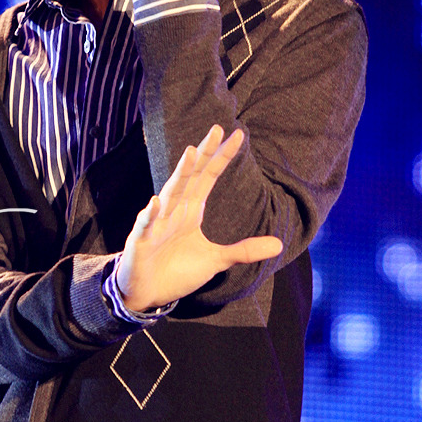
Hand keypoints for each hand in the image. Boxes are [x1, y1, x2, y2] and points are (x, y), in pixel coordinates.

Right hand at [115, 126, 282, 312]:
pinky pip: (146, 225)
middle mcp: (174, 210)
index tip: (239, 135)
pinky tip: (157, 202)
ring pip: (171, 193)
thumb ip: (244, 250)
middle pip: (191, 176)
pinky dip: (151, 214)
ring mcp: (157, 223)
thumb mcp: (216, 260)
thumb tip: (279, 244)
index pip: (208, 176)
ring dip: (180, 174)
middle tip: (217, 128)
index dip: (222, 157)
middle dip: (203, 153)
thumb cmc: (177, 271)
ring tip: (190, 153)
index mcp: (191, 210)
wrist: (147, 293)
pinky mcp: (141, 241)